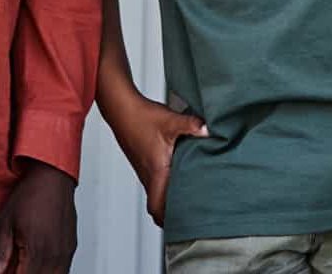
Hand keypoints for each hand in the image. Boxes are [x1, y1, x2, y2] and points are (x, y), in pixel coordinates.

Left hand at [0, 160, 76, 273]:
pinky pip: (62, 271)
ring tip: (24, 267)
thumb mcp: (5, 222)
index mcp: (36, 251)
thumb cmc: (32, 192)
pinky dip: (51, 273)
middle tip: (14, 268)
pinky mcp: (71, 246)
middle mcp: (54, 255)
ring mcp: (65, 252)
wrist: (53, 174)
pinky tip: (39, 268)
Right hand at [112, 94, 207, 225]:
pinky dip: (166, 181)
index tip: (183, 223)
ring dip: (169, 195)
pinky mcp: (144, 159)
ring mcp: (144, 168)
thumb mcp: (170, 121)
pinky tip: (178, 169)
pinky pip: (155, 179)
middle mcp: (148, 174)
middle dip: (172, 210)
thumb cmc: (142, 117)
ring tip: (189, 192)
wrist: (123, 108)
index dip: (167, 220)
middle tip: (192, 209)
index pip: (157, 208)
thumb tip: (208, 130)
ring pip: (157, 191)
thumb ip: (191, 125)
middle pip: (158, 204)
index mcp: (156, 171)